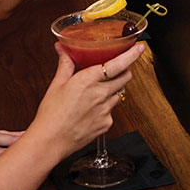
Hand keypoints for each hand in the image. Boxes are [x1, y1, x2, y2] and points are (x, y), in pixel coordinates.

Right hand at [29, 42, 144, 157]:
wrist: (50, 141)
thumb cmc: (51, 114)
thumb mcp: (57, 84)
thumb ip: (65, 64)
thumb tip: (62, 49)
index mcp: (89, 80)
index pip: (118, 64)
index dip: (132, 55)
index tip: (139, 48)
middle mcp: (101, 94)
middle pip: (125, 77)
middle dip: (123, 71)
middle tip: (115, 69)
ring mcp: (106, 110)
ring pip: (119, 94)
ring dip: (113, 89)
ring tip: (97, 92)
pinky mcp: (106, 124)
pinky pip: (112, 111)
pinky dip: (106, 107)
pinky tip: (91, 110)